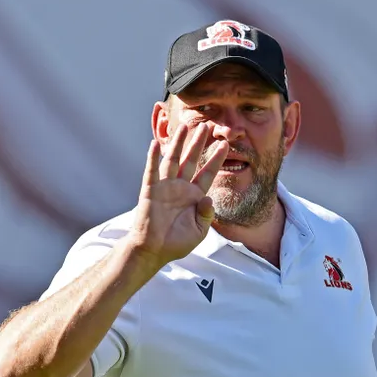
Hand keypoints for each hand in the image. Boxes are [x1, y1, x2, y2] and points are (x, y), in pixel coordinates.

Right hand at [128, 124, 228, 267]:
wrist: (154, 250)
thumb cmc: (177, 242)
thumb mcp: (199, 231)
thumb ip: (207, 215)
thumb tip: (208, 199)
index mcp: (194, 196)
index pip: (208, 173)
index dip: (216, 159)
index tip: (225, 145)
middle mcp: (180, 187)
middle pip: (191, 160)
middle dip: (199, 144)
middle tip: (207, 126)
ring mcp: (165, 187)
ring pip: (172, 160)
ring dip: (178, 143)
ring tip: (184, 126)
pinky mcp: (150, 190)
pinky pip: (152, 171)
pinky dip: (153, 157)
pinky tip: (156, 143)